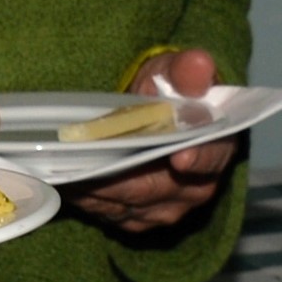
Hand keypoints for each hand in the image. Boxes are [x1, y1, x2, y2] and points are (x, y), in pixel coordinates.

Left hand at [72, 48, 236, 240]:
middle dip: (122, 175)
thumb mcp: (175, 73)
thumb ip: (186, 72)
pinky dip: (87, 198)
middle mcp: (196, 186)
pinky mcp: (138, 218)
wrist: (151, 116)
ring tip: (68, 168)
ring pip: (129, 204)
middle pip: (156, 187)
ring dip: (97, 188)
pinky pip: (110, 213)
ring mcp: (167, 207)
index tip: (179, 159)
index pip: (208, 157)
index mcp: (215, 146)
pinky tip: (67, 180)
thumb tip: (199, 63)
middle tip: (91, 160)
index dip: (196, 158)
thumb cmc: (166, 91)